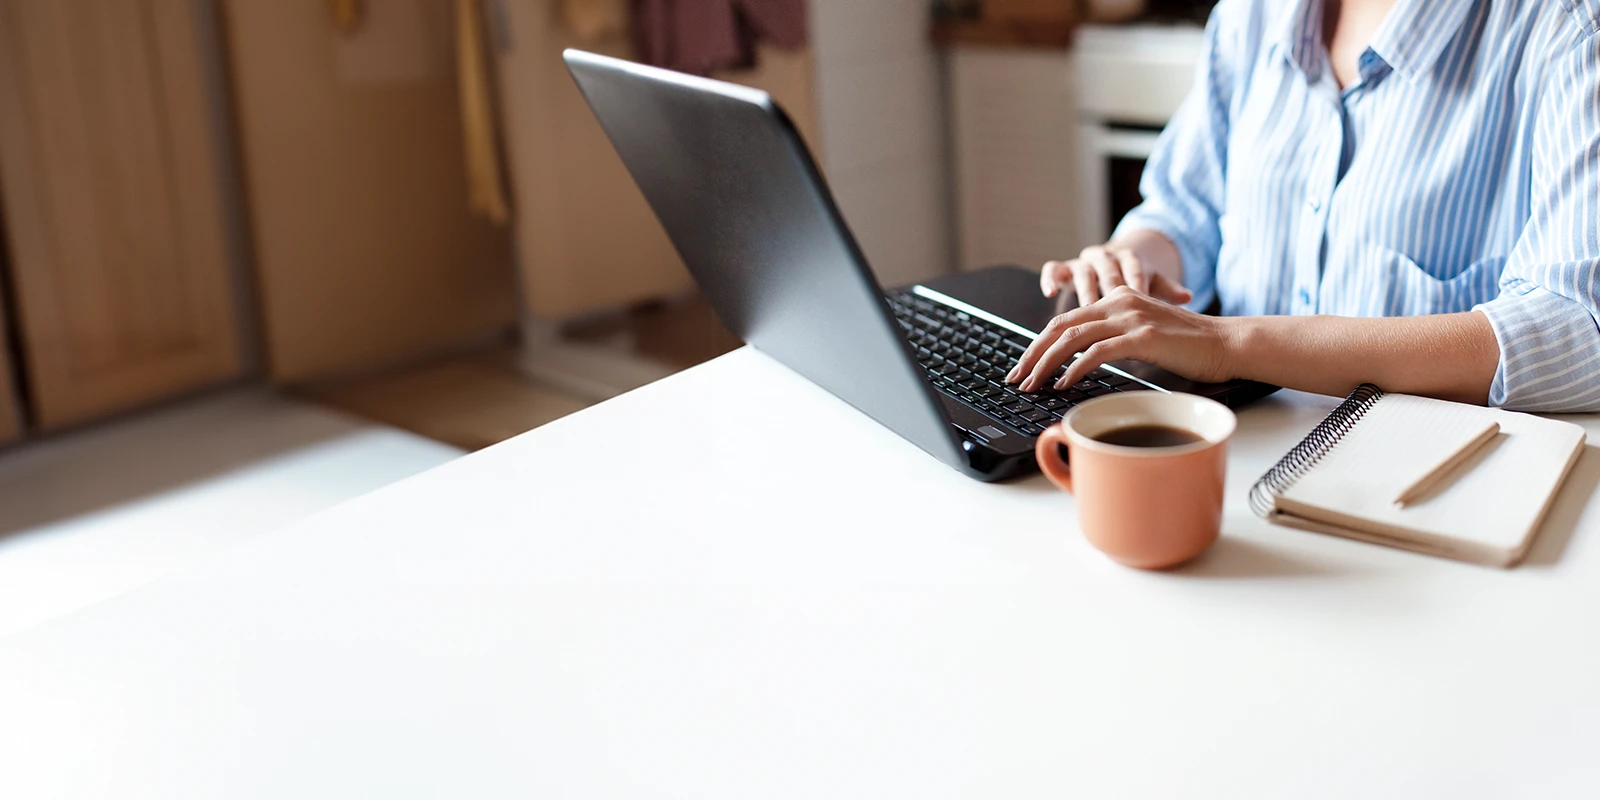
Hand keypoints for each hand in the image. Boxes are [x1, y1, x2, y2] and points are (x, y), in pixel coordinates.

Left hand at [1005, 286, 1236, 391]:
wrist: (1227, 343)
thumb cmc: (1189, 347)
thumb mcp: (1144, 335)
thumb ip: (1115, 339)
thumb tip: (1083, 362)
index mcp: (1118, 298)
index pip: (1066, 319)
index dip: (1039, 343)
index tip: (1024, 366)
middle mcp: (1120, 302)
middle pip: (1061, 326)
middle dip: (1033, 354)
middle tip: (1016, 377)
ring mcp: (1131, 317)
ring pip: (1073, 338)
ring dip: (1046, 363)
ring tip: (1032, 384)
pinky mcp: (1143, 336)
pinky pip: (1097, 352)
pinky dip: (1075, 369)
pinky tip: (1063, 384)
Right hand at [1042, 244, 1193, 305]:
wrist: (1113, 261)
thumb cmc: (1134, 279)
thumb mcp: (1152, 282)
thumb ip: (1167, 289)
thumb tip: (1187, 296)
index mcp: (1130, 257)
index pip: (1136, 270)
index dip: (1138, 286)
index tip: (1143, 304)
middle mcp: (1106, 256)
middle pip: (1108, 272)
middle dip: (1110, 290)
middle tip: (1113, 310)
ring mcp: (1083, 261)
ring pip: (1082, 271)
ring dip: (1084, 290)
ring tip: (1086, 307)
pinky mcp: (1064, 268)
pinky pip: (1054, 269)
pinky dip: (1051, 278)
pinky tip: (1050, 292)